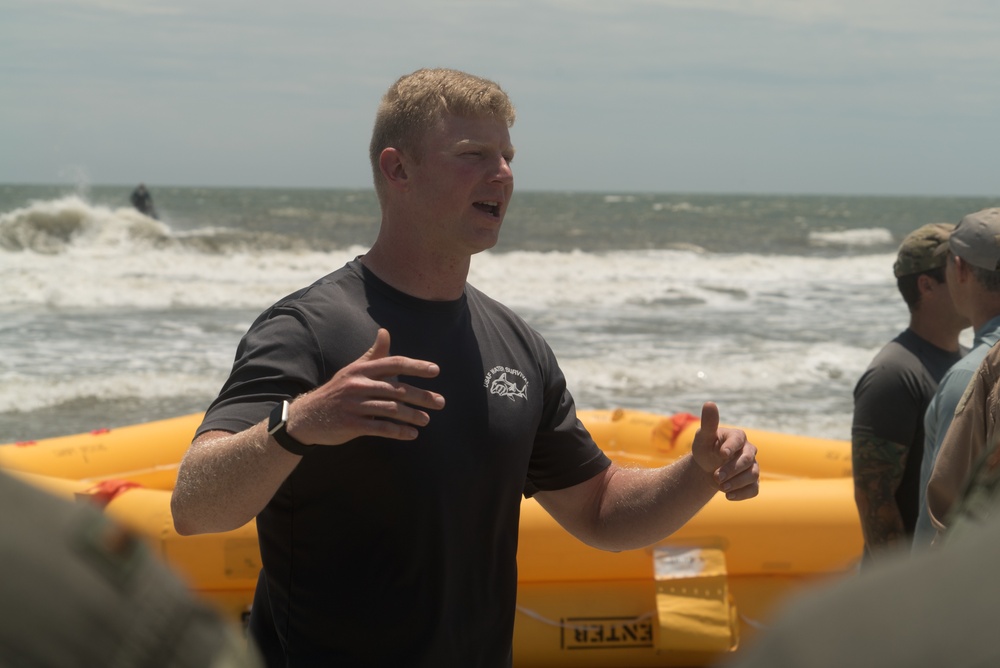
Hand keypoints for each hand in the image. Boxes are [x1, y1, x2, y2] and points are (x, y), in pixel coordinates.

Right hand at [284, 329, 445, 445]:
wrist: (307, 416)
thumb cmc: (337, 391)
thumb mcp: (353, 370)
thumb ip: (373, 354)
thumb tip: (385, 331)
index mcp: (361, 369)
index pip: (393, 363)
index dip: (415, 366)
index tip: (435, 371)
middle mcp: (358, 385)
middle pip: (397, 388)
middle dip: (421, 396)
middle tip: (440, 402)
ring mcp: (354, 405)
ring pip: (391, 409)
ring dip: (412, 416)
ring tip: (426, 420)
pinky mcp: (351, 424)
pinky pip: (380, 428)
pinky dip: (398, 432)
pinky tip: (412, 435)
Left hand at [690, 401, 759, 500]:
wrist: (707, 468)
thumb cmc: (706, 448)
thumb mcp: (703, 436)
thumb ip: (708, 423)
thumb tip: (709, 403)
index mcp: (737, 437)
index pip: (738, 441)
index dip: (731, 447)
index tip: (721, 454)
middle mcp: (748, 450)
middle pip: (747, 460)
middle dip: (732, 469)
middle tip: (716, 476)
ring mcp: (752, 466)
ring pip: (752, 476)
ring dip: (736, 483)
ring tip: (720, 487)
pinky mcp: (752, 482)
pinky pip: (754, 489)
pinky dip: (742, 494)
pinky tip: (728, 496)